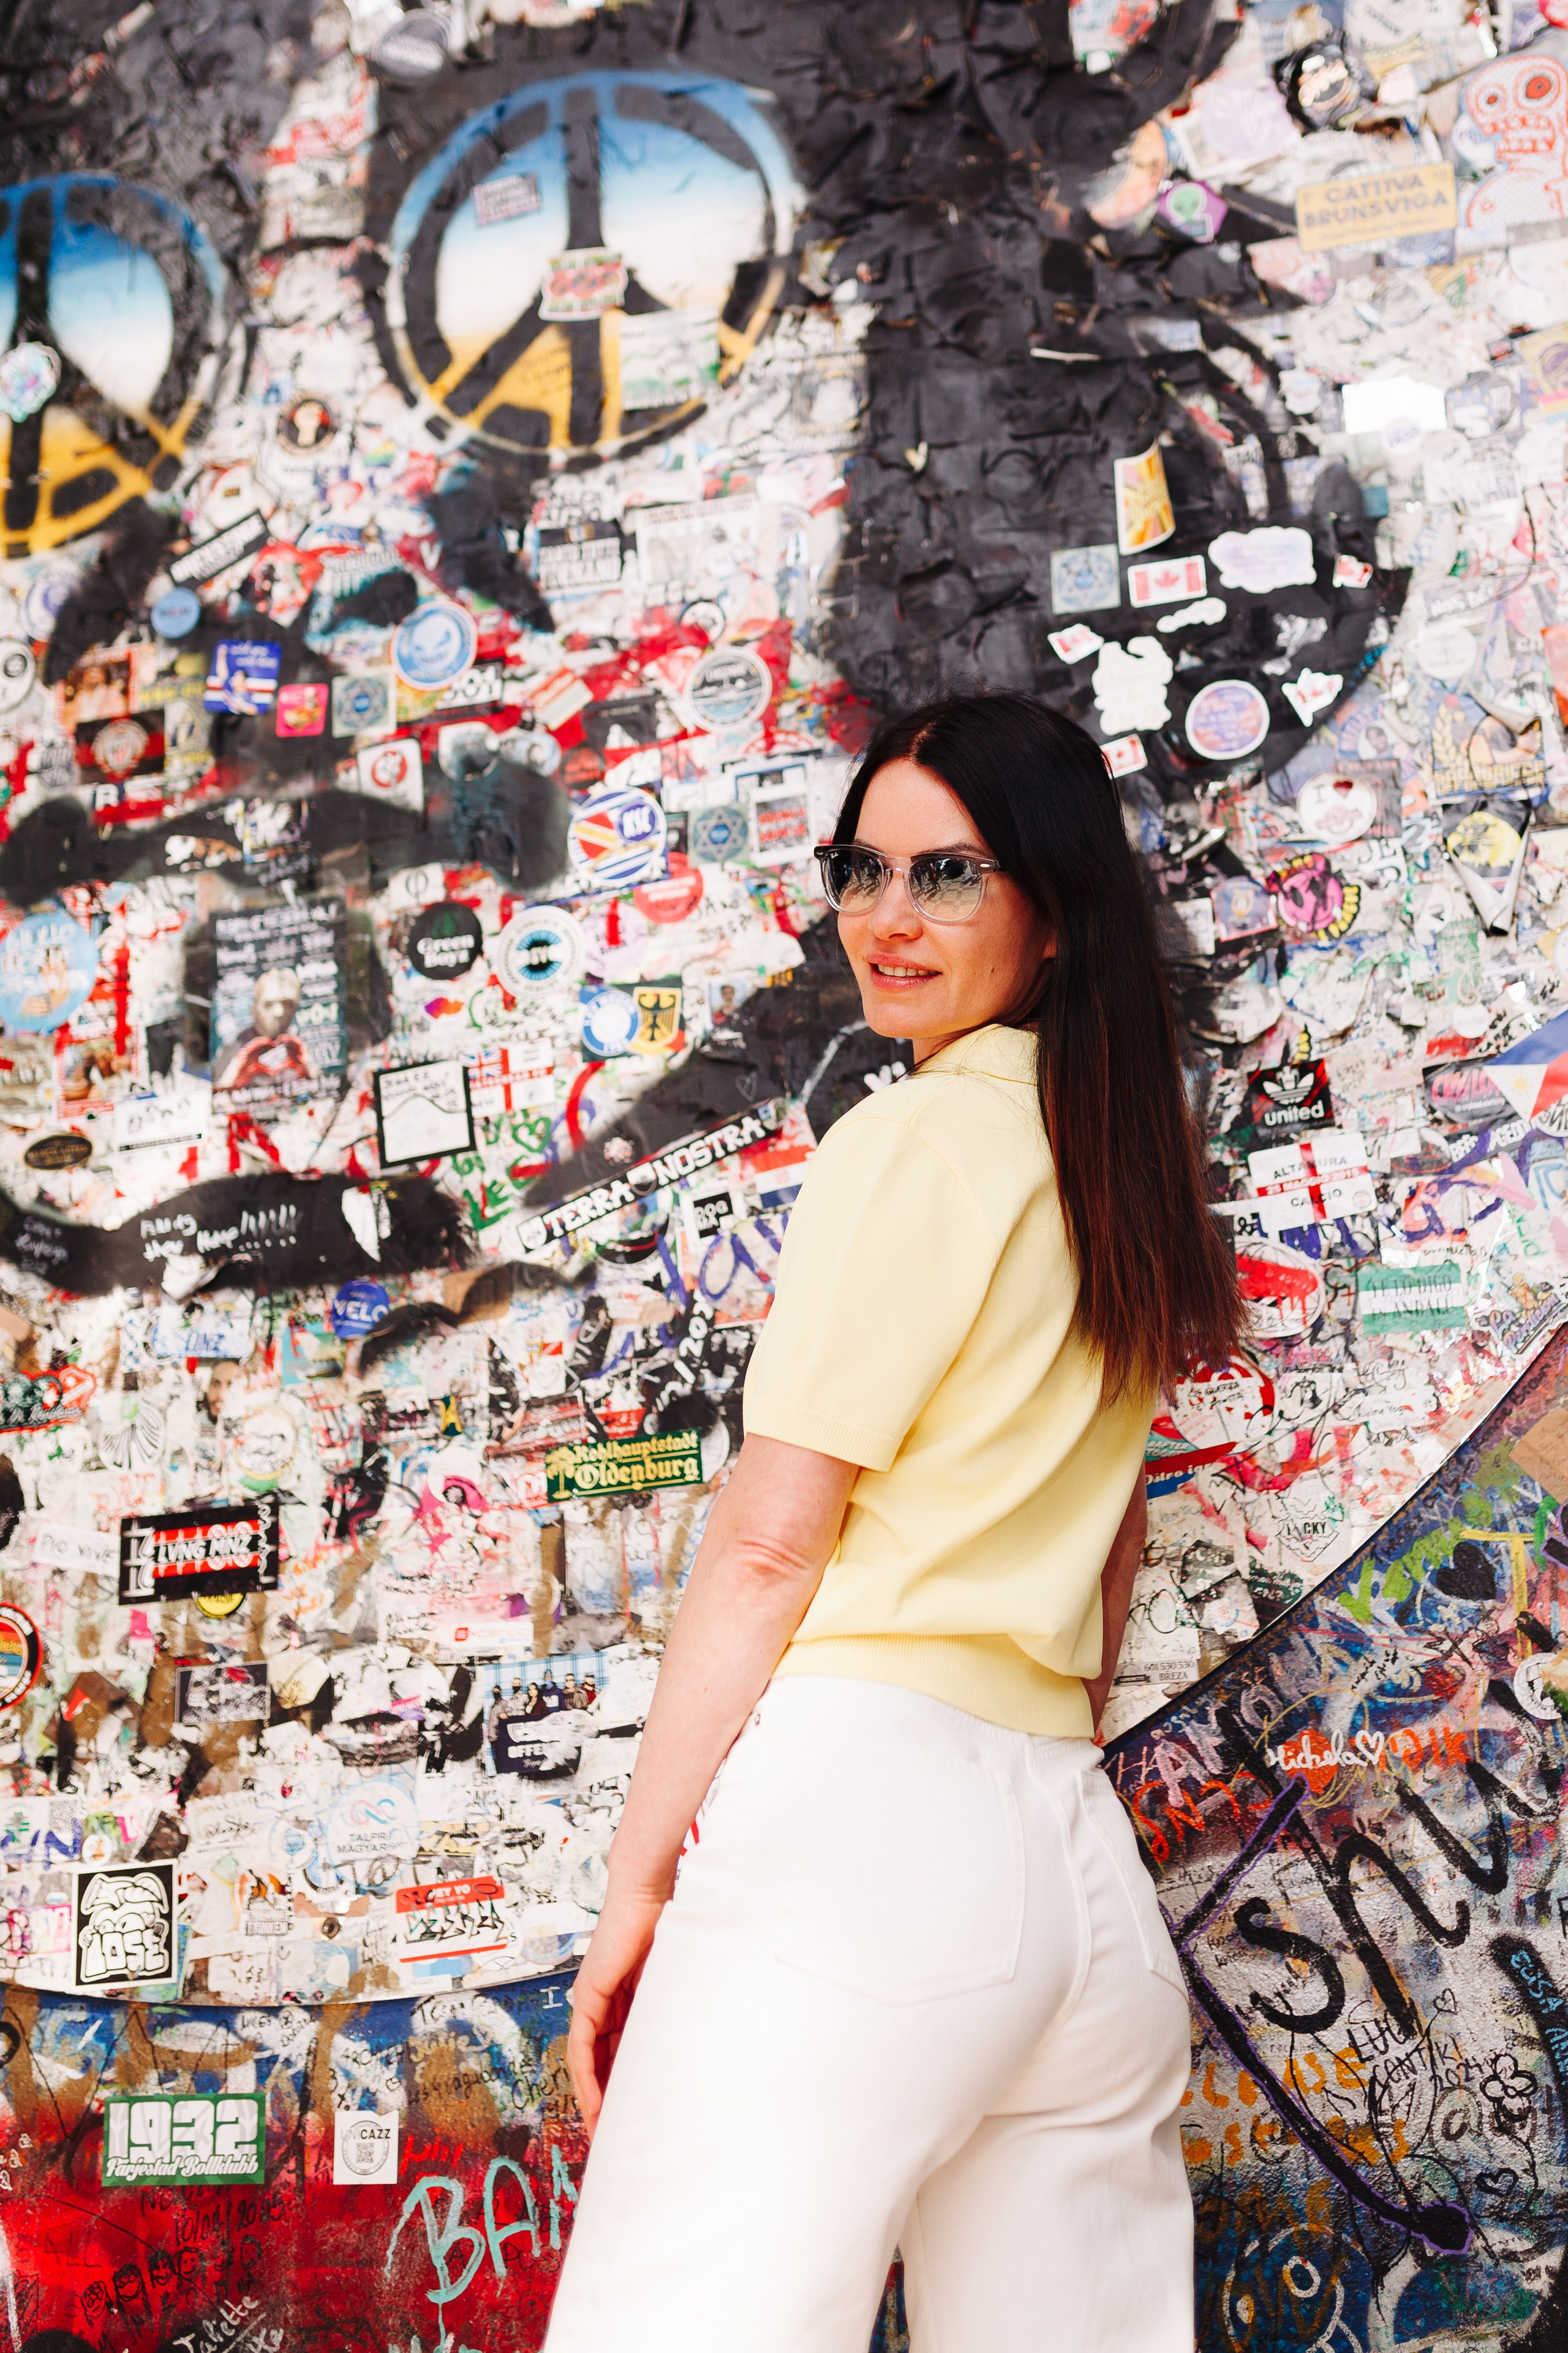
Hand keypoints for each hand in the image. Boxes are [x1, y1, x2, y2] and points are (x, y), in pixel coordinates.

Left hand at [567, 1881, 667, 2137]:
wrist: (648, 1894)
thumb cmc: (668, 1927)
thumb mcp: (672, 1983)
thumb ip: (670, 2009)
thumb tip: (694, 2045)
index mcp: (624, 1999)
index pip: (618, 2052)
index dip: (622, 2085)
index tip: (631, 2116)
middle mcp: (603, 2003)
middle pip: (600, 2062)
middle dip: (607, 2100)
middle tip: (614, 2137)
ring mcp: (592, 2000)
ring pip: (589, 2061)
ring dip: (594, 2097)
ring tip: (603, 2131)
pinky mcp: (587, 1997)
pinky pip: (582, 2047)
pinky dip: (587, 2077)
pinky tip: (595, 2103)